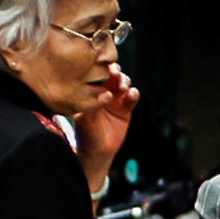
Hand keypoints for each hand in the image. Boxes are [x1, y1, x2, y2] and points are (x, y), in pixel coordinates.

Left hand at [75, 63, 140, 191]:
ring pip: (124, 84)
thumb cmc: (87, 133)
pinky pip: (132, 98)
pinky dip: (134, 94)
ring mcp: (116, 100)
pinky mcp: (126, 109)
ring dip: (125, 81)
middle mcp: (104, 92)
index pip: (97, 75)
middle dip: (116, 71)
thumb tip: (107, 94)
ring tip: (123, 87)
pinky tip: (132, 94)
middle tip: (115, 74)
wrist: (98, 150)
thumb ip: (94, 104)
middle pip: (112, 75)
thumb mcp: (85, 118)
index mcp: (91, 91)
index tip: (104, 69)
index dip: (101, 69)